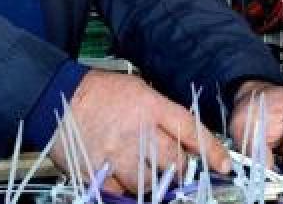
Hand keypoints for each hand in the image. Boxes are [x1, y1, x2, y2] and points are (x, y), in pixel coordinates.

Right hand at [50, 70, 231, 192]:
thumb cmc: (102, 93)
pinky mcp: (97, 172)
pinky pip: (122, 192)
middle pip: (175, 163)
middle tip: (176, 169)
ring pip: (150, 183)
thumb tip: (190, 141)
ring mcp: (117, 154)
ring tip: (147, 171)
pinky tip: (124, 177)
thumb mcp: (140, 91)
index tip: (224, 165)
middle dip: (181, 170)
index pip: (191, 131)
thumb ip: (165, 116)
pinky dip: (127, 189)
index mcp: (151, 107)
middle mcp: (137, 132)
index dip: (212, 151)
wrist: (58, 97)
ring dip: (154, 182)